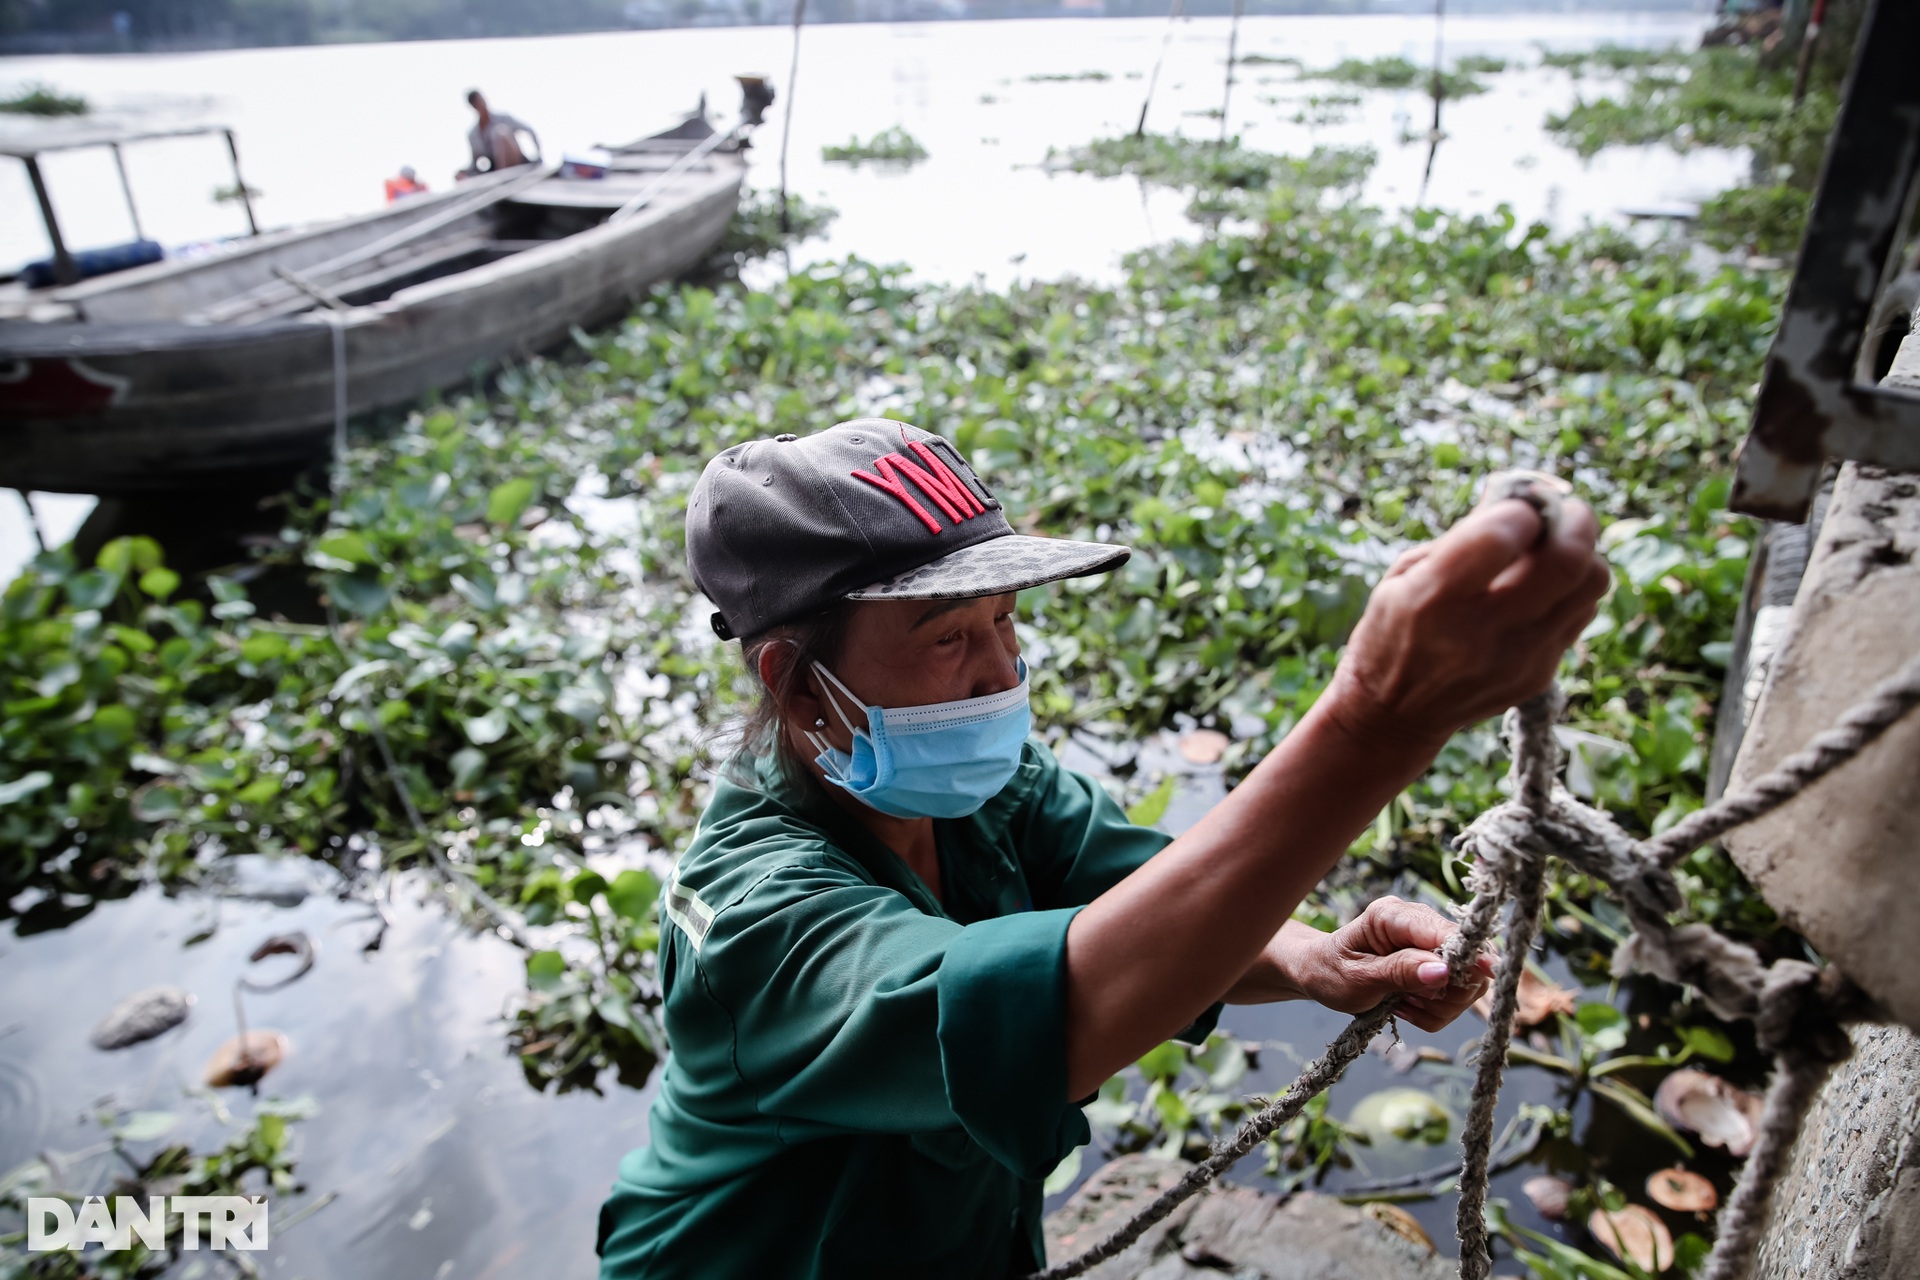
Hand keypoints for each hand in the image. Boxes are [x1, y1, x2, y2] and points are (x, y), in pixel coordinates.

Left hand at [1277, 897, 1494, 1032]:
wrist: (1320, 973)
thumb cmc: (1330, 972)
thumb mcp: (1358, 978)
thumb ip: (1399, 972)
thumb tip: (1443, 970)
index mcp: (1392, 915)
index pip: (1443, 930)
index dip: (1468, 952)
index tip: (1484, 973)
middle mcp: (1418, 923)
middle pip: (1467, 960)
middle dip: (1445, 993)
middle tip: (1408, 1002)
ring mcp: (1430, 944)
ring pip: (1467, 984)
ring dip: (1438, 1006)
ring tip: (1401, 1004)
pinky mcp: (1437, 964)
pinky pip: (1456, 999)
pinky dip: (1433, 1012)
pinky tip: (1404, 1006)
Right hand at [1326, 490, 1610, 752]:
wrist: (1394, 715)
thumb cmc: (1393, 631)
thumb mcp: (1405, 575)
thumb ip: (1464, 536)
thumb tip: (1519, 497)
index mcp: (1433, 599)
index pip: (1503, 535)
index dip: (1520, 508)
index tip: (1515, 505)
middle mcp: (1482, 632)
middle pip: (1568, 562)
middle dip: (1575, 520)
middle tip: (1563, 511)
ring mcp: (1519, 658)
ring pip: (1590, 585)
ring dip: (1581, 554)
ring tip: (1553, 550)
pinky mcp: (1540, 675)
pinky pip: (1580, 614)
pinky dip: (1570, 589)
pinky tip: (1542, 589)